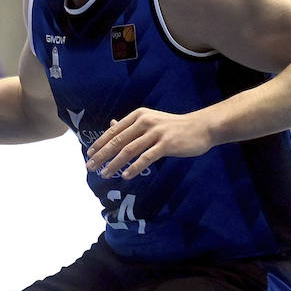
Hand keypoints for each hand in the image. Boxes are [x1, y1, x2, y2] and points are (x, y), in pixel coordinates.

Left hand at [84, 107, 212, 178]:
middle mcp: (145, 121)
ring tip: (105, 174)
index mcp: (139, 115)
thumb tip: (111, 124)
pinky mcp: (166, 144)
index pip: (114, 130)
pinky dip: (134, 167)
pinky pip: (146, 158)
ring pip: (129, 150)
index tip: (89, 154)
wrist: (201, 127)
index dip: (100, 142)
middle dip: (102, 155)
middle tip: (90, 166)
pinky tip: (126, 175)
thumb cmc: (174, 126)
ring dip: (115, 164)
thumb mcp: (151, 120)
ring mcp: (156, 133)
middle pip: (118, 140)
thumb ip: (131, 124)